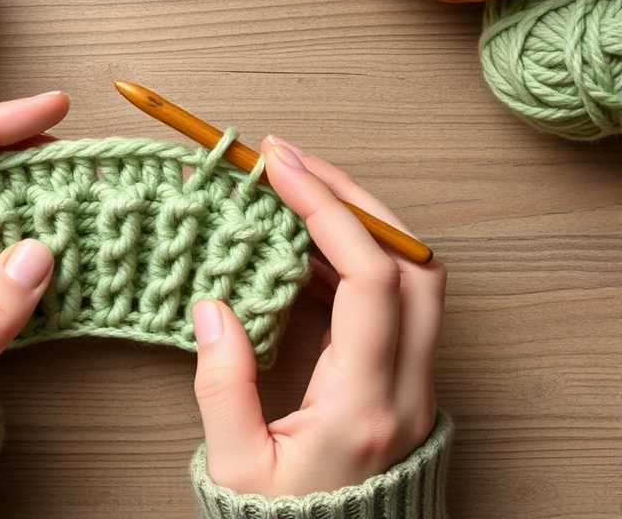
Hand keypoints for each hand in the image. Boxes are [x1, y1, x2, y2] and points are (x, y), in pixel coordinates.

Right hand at [191, 136, 444, 496]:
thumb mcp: (236, 466)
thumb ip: (223, 386)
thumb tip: (213, 308)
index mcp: (364, 406)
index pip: (370, 280)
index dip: (330, 211)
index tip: (282, 168)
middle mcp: (405, 389)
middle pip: (412, 263)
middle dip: (354, 198)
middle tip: (295, 162)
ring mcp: (414, 386)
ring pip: (414, 278)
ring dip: (361, 224)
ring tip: (299, 191)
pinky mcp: (405, 384)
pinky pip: (396, 303)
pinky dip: (358, 260)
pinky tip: (311, 249)